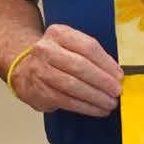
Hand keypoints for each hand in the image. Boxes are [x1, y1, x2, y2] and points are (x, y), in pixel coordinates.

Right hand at [9, 24, 124, 116]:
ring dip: (95, 97)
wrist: (24, 67)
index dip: (106, 63)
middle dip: (102, 81)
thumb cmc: (56, 57)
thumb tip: (115, 74)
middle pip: (80, 66)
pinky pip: (67, 101)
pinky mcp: (38, 90)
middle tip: (117, 91)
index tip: (119, 76)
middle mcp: (46, 50)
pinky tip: (97, 109)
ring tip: (110, 103)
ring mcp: (40, 70)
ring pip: (73, 86)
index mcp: (59, 33)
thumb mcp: (71, 45)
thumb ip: (91, 55)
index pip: (88, 47)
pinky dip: (85, 107)